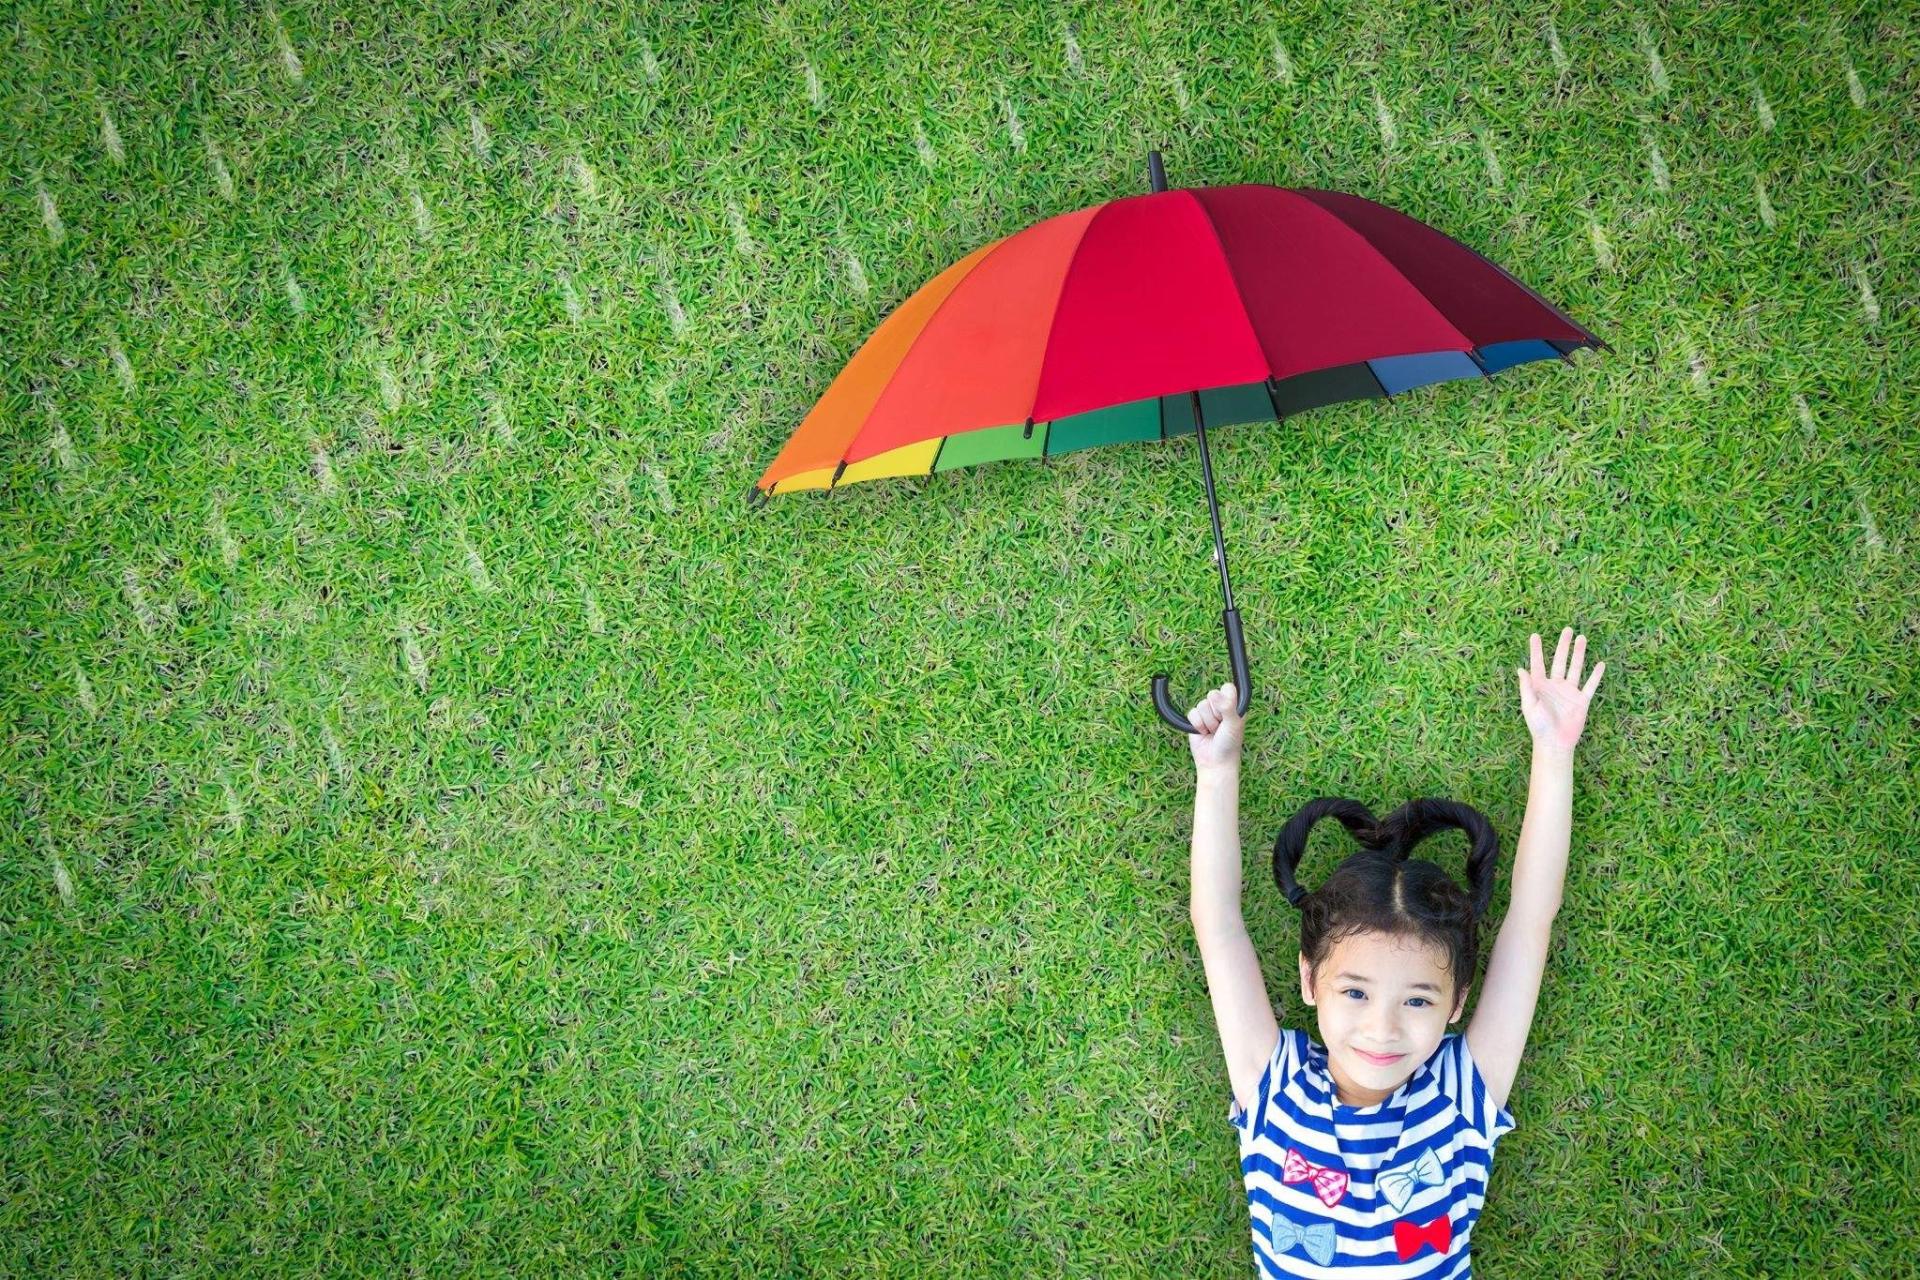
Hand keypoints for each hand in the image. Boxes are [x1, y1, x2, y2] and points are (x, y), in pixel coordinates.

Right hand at [1187, 682, 1244, 772]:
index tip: (1228, 713)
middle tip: (1221, 726)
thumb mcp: (1233, 724)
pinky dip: (1197, 725)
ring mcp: (1208, 713)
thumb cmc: (1229, 744)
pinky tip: (1203, 733)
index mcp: (1235, 705)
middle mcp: (1221, 707)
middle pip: (1212, 694)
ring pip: (1201, 704)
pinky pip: (1192, 712)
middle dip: (1215, 713)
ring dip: (1207, 722)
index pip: (1227, 688)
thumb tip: (1214, 693)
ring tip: (1213, 732)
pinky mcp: (1195, 720)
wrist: (1215, 762)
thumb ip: (1227, 707)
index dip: (1225, 698)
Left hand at [1517, 627, 1605, 756]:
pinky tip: (1601, 664)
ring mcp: (1569, 692)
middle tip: (1567, 629)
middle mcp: (1555, 685)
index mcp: (1539, 685)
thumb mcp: (1529, 705)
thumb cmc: (1538, 726)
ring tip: (1582, 638)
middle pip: (1559, 660)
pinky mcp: (1581, 701)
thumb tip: (1520, 669)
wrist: (1554, 743)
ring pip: (1575, 668)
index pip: (1538, 663)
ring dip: (1579, 654)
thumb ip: (1526, 687)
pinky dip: (1596, 675)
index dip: (1536, 650)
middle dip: (1563, 645)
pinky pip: (1590, 685)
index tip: (1535, 635)